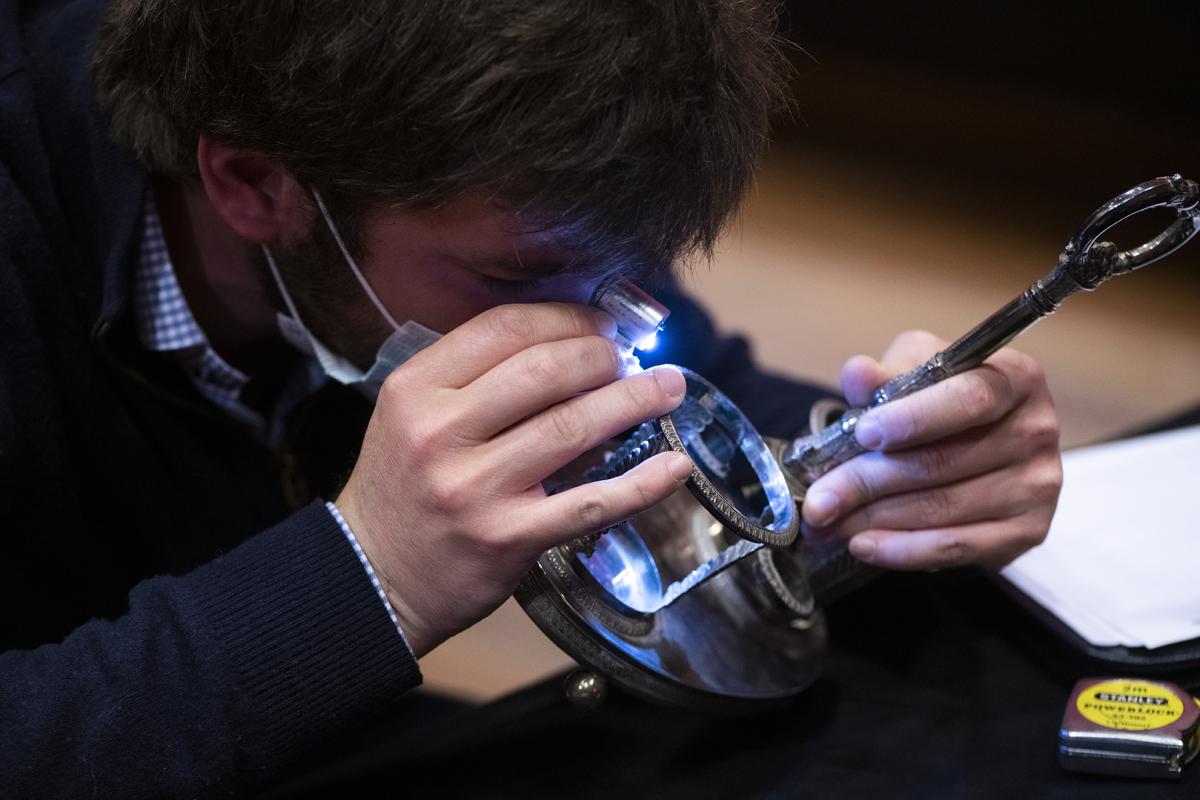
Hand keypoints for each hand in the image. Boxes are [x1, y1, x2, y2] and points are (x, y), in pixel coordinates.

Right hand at [336, 303, 690, 656]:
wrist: (373, 578)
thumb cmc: (402, 490)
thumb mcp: (413, 416)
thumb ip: (475, 379)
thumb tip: (570, 348)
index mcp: (416, 389)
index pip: (505, 328)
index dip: (567, 319)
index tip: (602, 324)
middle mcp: (441, 432)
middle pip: (547, 371)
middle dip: (606, 356)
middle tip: (634, 359)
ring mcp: (476, 487)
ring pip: (574, 427)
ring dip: (635, 401)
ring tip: (667, 388)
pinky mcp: (509, 537)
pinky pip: (591, 502)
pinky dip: (642, 483)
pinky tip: (674, 466)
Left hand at [801, 330, 1062, 570]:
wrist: (979, 441)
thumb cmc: (941, 398)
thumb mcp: (915, 368)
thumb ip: (887, 373)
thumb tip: (858, 374)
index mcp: (1016, 378)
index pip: (968, 399)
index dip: (914, 418)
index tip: (863, 433)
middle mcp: (1036, 431)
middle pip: (942, 462)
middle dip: (866, 482)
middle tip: (815, 501)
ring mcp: (1037, 487)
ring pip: (942, 509)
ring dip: (872, 521)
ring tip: (823, 525)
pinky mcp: (1027, 532)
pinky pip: (956, 547)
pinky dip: (902, 550)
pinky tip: (863, 545)